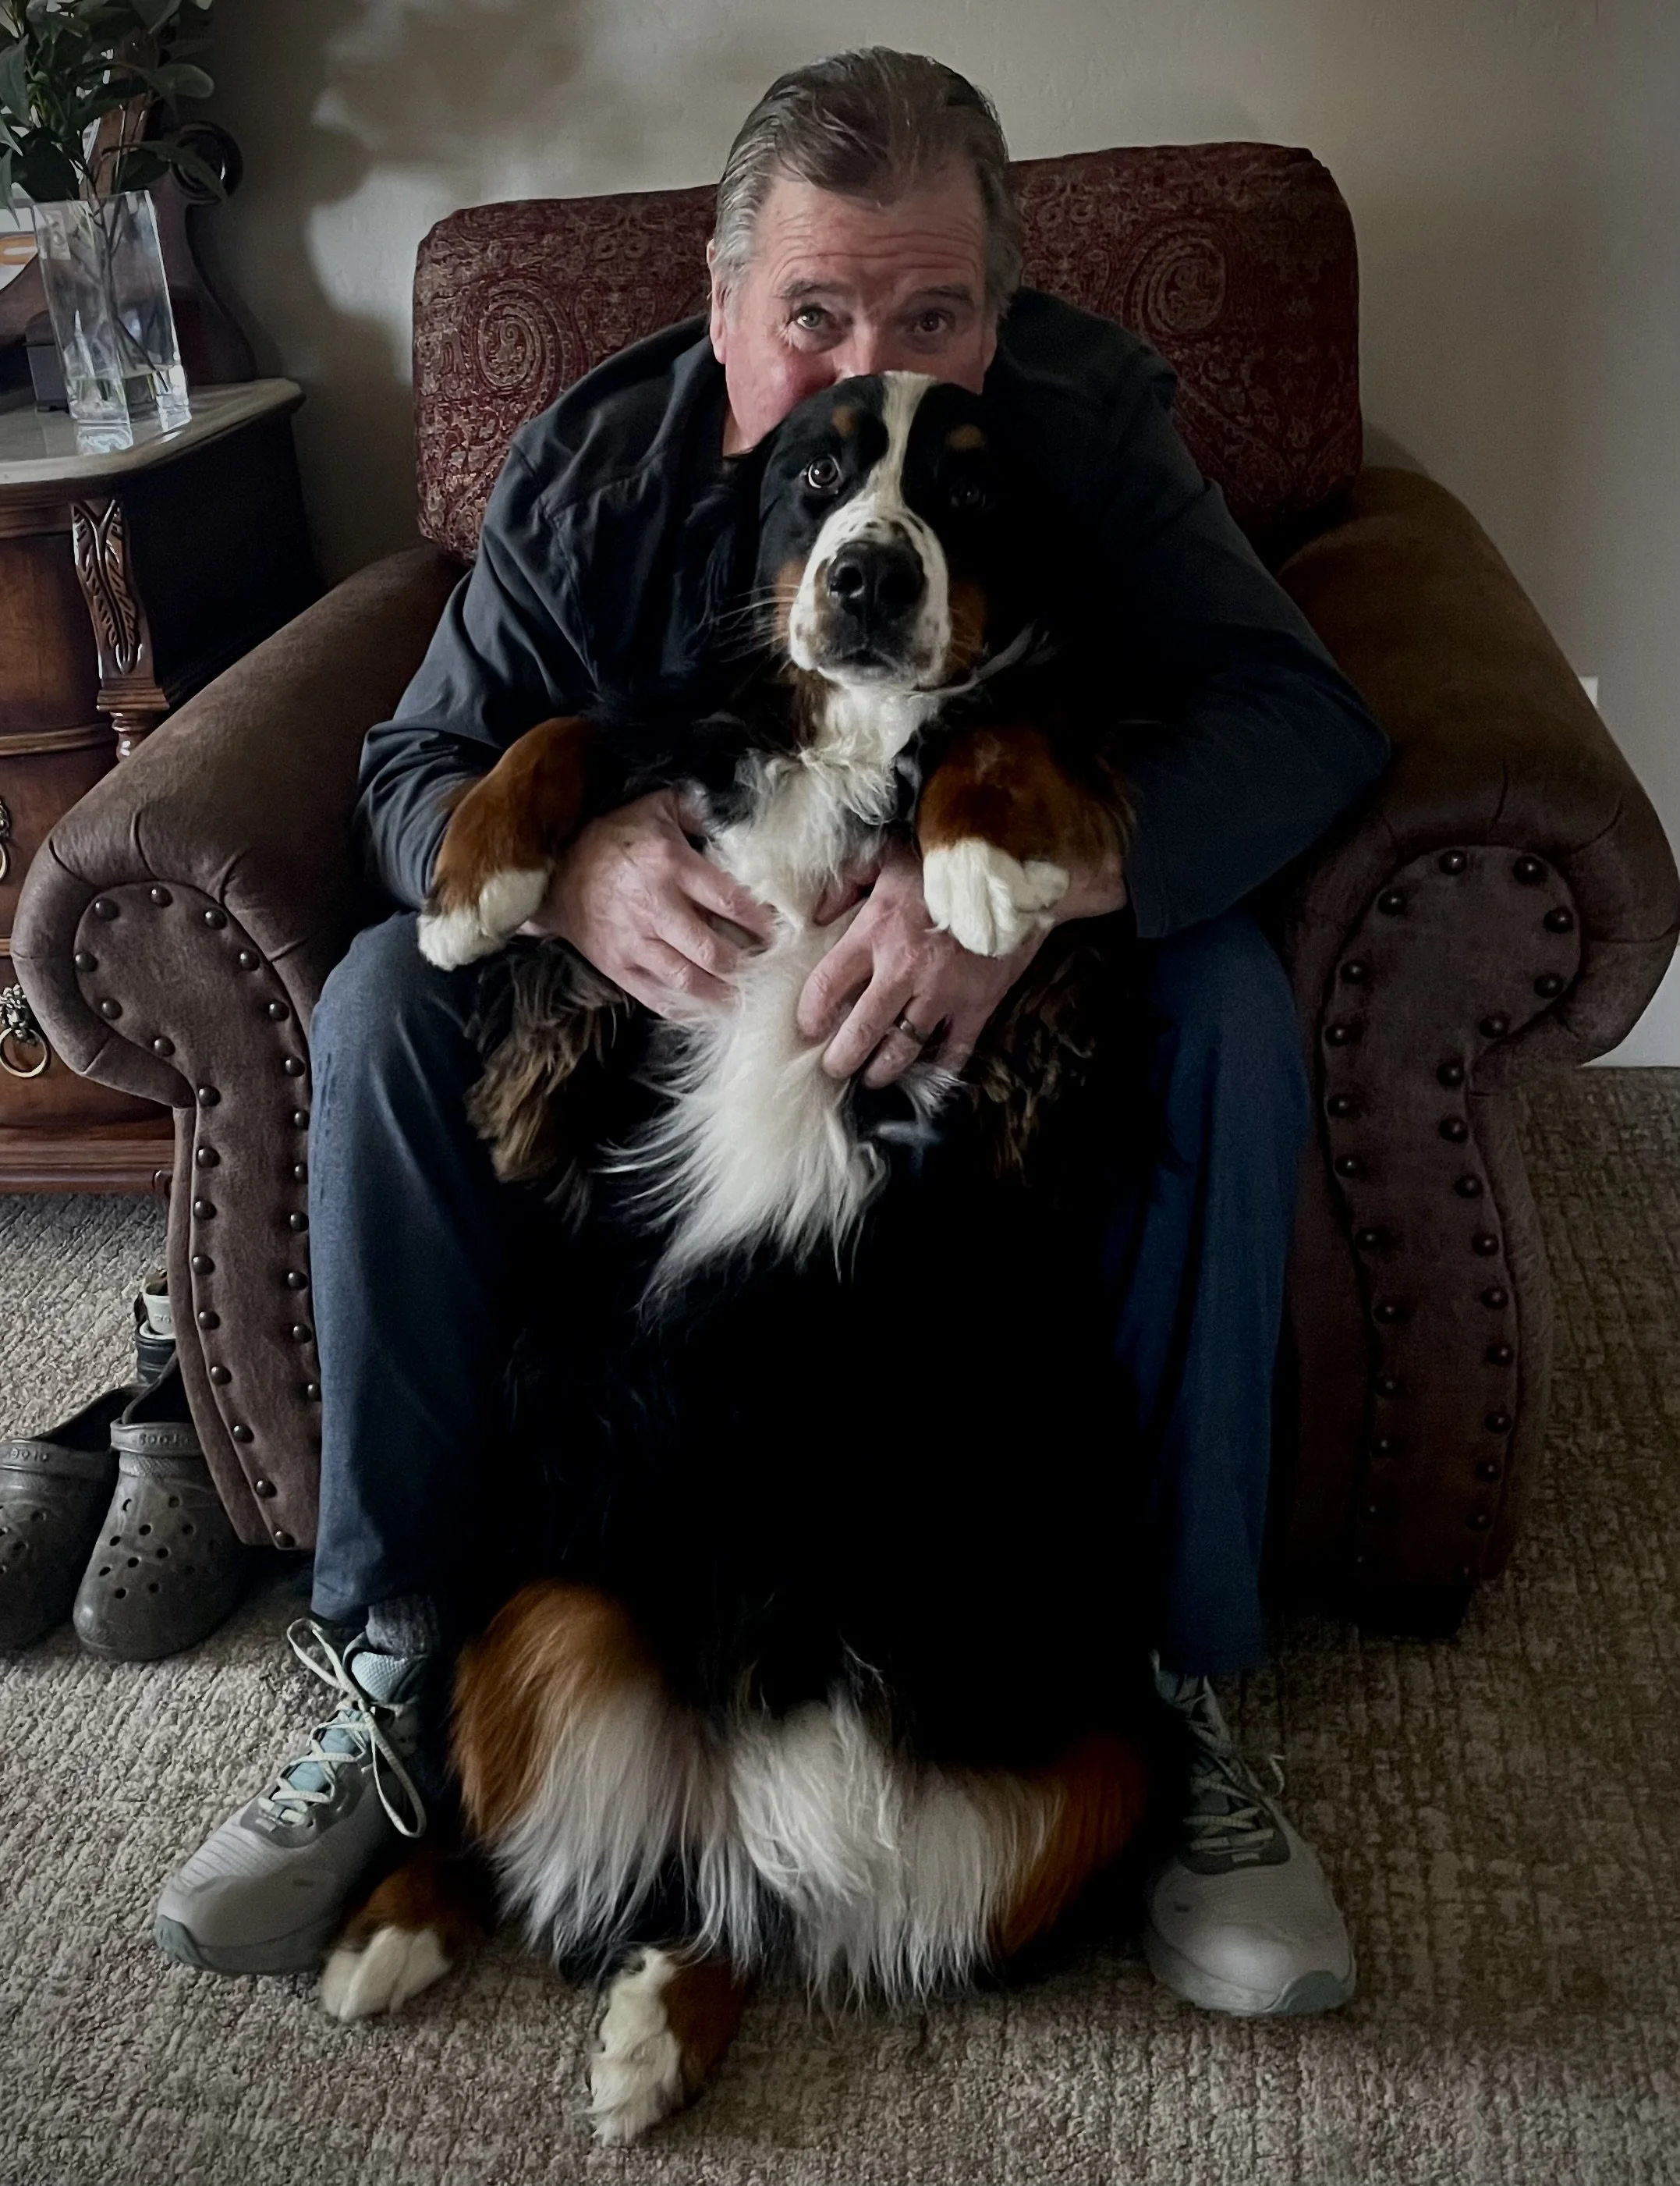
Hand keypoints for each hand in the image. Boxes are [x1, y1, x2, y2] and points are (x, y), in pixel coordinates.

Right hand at [523, 789, 774, 1019]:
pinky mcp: (618, 967)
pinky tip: (711, 1013)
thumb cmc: (610, 838)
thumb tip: (735, 820)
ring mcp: (634, 942)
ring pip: (688, 981)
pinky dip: (687, 1010)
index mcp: (670, 866)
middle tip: (771, 972)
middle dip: (747, 966)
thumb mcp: (653, 809)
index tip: (782, 933)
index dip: (760, 922)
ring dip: (723, 995)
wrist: (553, 871)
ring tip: (749, 1000)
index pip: (728, 900)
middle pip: (712, 951)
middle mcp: (654, 908)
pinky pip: (658, 997)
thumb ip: (696, 812)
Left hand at [796, 839, 1048, 1087]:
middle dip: (840, 1059)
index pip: (826, 987)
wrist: (1016, 868)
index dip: (810, 1015)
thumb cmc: (944, 860)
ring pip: (903, 1049)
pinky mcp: (979, 1003)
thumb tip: (816, 914)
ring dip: (881, 1071)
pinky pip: (956, 1050)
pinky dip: (941, 1069)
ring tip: (871, 1077)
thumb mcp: (886, 856)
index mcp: (875, 932)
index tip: (807, 1028)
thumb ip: (846, 882)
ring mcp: (943, 991)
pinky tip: (928, 1077)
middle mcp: (904, 969)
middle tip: (833, 1068)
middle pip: (860, 1032)